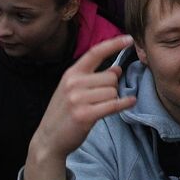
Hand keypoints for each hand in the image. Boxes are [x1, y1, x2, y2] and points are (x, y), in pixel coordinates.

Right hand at [24, 35, 135, 179]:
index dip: (113, 44)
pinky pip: (113, 105)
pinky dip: (124, 103)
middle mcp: (74, 83)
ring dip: (113, 99)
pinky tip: (131, 102)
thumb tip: (118, 69)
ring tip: (100, 107)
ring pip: (113, 91)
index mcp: (71, 73)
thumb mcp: (73, 90)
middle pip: (111, 77)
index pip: (95, 52)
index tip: (129, 39)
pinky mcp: (85, 115)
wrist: (48, 140)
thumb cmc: (63, 113)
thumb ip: (93, 78)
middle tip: (102, 98)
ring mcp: (78, 99)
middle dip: (112, 87)